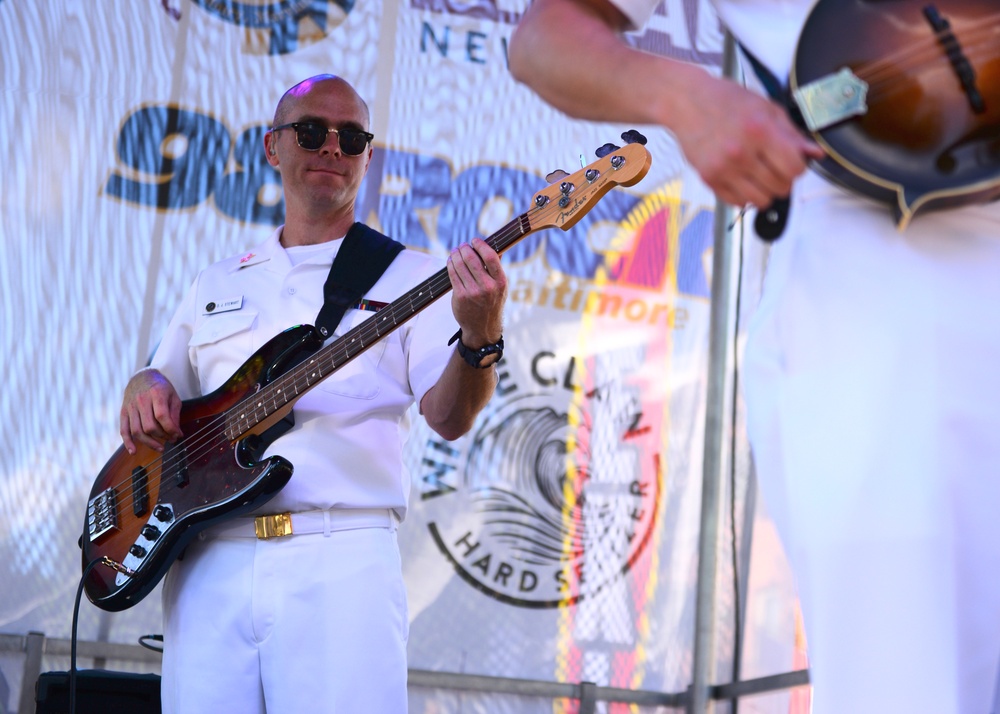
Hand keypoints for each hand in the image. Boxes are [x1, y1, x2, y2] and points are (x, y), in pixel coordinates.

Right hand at [120, 368, 182, 453]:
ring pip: (137, 431)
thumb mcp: (173, 396)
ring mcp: (130, 406)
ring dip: (149, 443)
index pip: (162, 416)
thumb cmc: (161, 387)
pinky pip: (123, 430)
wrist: (141, 376)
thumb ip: (174, 414)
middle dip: (162, 437)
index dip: (171, 429)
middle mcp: (141, 400)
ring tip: (160, 448)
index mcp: (156, 394)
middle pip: (149, 426)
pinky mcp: (123, 412)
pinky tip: (133, 451)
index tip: (178, 435)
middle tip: (171, 440)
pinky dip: (127, 442)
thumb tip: (176, 433)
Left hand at [446, 238, 507, 346]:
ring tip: (455, 252)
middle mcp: (488, 287)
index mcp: (501, 282)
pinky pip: (453, 275)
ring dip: (455, 255)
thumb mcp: (500, 287)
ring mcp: (473, 292)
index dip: (480, 245)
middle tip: (462, 246)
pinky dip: (450, 265)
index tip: (474, 240)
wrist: (483, 327)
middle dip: (464, 249)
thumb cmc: (492, 303)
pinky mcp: (461, 297)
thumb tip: (496, 246)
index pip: (490, 256)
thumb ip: (497, 268)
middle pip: (472, 259)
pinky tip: (450, 262)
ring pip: (460, 266)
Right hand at [672, 75, 824, 208]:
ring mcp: (723, 169)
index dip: (798, 167)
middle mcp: (741, 153)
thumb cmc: (726, 101)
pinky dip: (745, 195)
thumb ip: (792, 134)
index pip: (794, 169)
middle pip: (780, 187)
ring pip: (762, 201)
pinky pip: (738, 203)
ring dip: (766, 191)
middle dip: (783, 179)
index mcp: (759, 131)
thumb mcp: (766, 109)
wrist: (688, 102)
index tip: (792, 161)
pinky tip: (742, 179)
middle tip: (774, 166)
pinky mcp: (709, 179)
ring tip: (759, 175)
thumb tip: (815, 153)